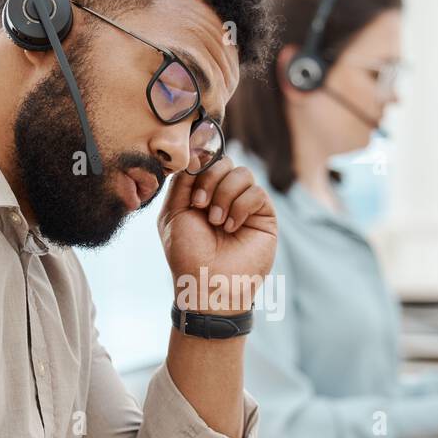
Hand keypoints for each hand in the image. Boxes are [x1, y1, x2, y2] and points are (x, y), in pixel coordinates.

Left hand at [156, 159, 276, 313]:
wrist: (207, 283)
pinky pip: (256, 192)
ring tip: (216, 221)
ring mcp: (245, 205)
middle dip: (210, 179)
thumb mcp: (174, 213)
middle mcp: (224, 196)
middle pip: (224, 161)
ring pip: (242, 173)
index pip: (205, 161)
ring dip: (225, 195)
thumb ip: (182, 182)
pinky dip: (240, 207)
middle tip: (200, 205)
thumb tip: (196, 154)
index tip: (190, 188)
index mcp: (201, 193)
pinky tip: (231, 227)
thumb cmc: (187, 254)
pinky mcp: (264, 216)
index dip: (199, 166)